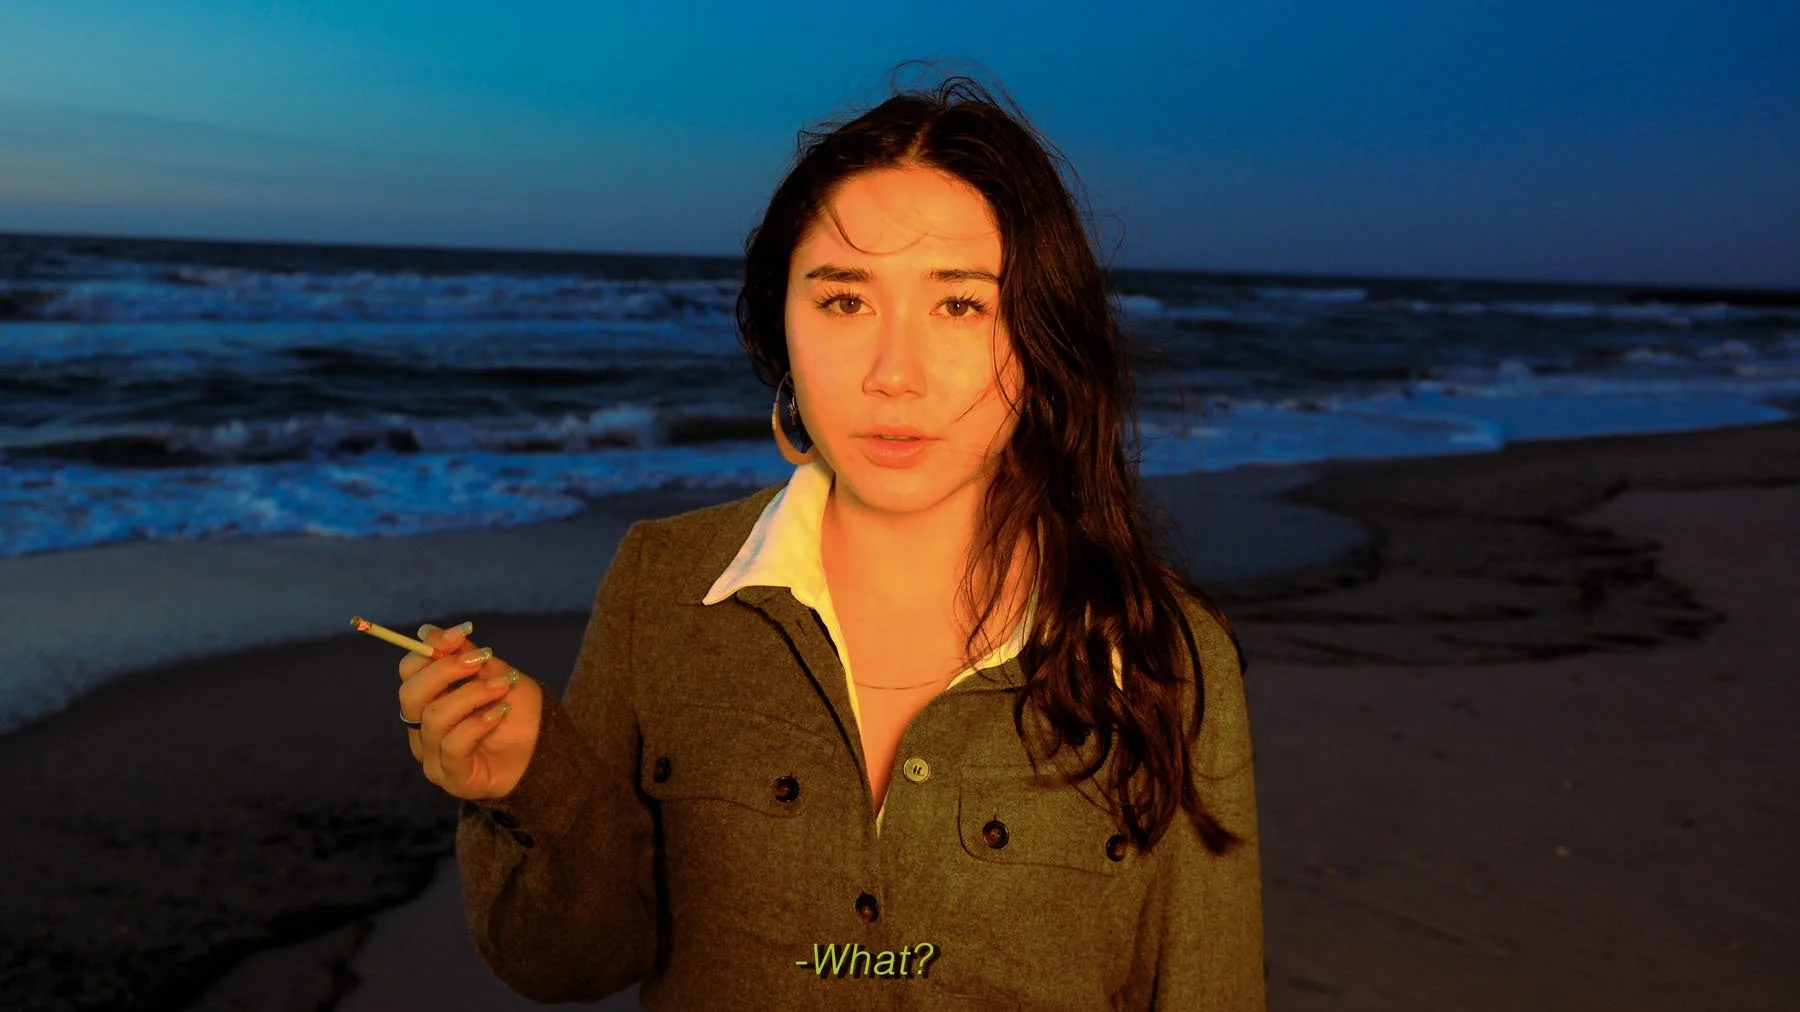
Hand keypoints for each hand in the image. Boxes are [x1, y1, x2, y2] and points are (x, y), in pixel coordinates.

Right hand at [397, 621, 544, 800]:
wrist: (547, 750)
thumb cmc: (517, 712)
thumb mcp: (496, 674)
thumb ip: (464, 654)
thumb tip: (428, 631)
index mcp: (428, 703)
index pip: (409, 673)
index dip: (429, 649)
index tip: (462, 633)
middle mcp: (422, 730)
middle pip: (410, 694)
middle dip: (445, 670)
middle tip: (480, 659)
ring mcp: (434, 757)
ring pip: (434, 718)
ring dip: (472, 695)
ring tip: (502, 687)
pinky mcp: (452, 778)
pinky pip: (452, 745)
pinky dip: (477, 724)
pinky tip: (499, 714)